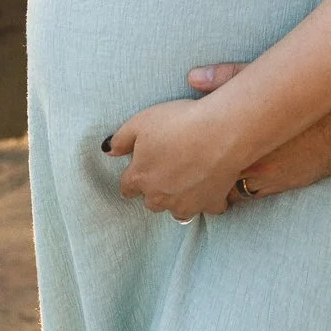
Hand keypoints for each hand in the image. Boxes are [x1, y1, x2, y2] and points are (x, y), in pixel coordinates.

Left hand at [106, 97, 245, 218]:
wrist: (221, 132)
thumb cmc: (179, 123)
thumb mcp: (142, 121)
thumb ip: (121, 138)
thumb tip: (108, 150)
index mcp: (141, 178)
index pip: (127, 187)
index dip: (134, 175)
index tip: (142, 166)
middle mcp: (160, 197)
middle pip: (151, 201)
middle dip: (156, 189)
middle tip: (169, 168)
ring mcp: (186, 204)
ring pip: (177, 209)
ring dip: (180, 198)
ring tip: (190, 178)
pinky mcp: (211, 203)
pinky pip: (208, 207)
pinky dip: (209, 198)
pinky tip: (213, 183)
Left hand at [188, 63, 330, 195]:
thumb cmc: (308, 95)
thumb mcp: (264, 80)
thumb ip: (227, 79)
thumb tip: (193, 77)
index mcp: (245, 140)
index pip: (207, 159)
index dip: (198, 153)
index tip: (195, 146)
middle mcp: (257, 165)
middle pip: (218, 179)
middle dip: (211, 172)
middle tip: (204, 161)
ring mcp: (275, 179)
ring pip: (239, 191)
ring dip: (233, 179)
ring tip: (227, 165)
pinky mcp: (292, 183)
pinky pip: (262, 192)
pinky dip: (256, 183)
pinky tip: (256, 168)